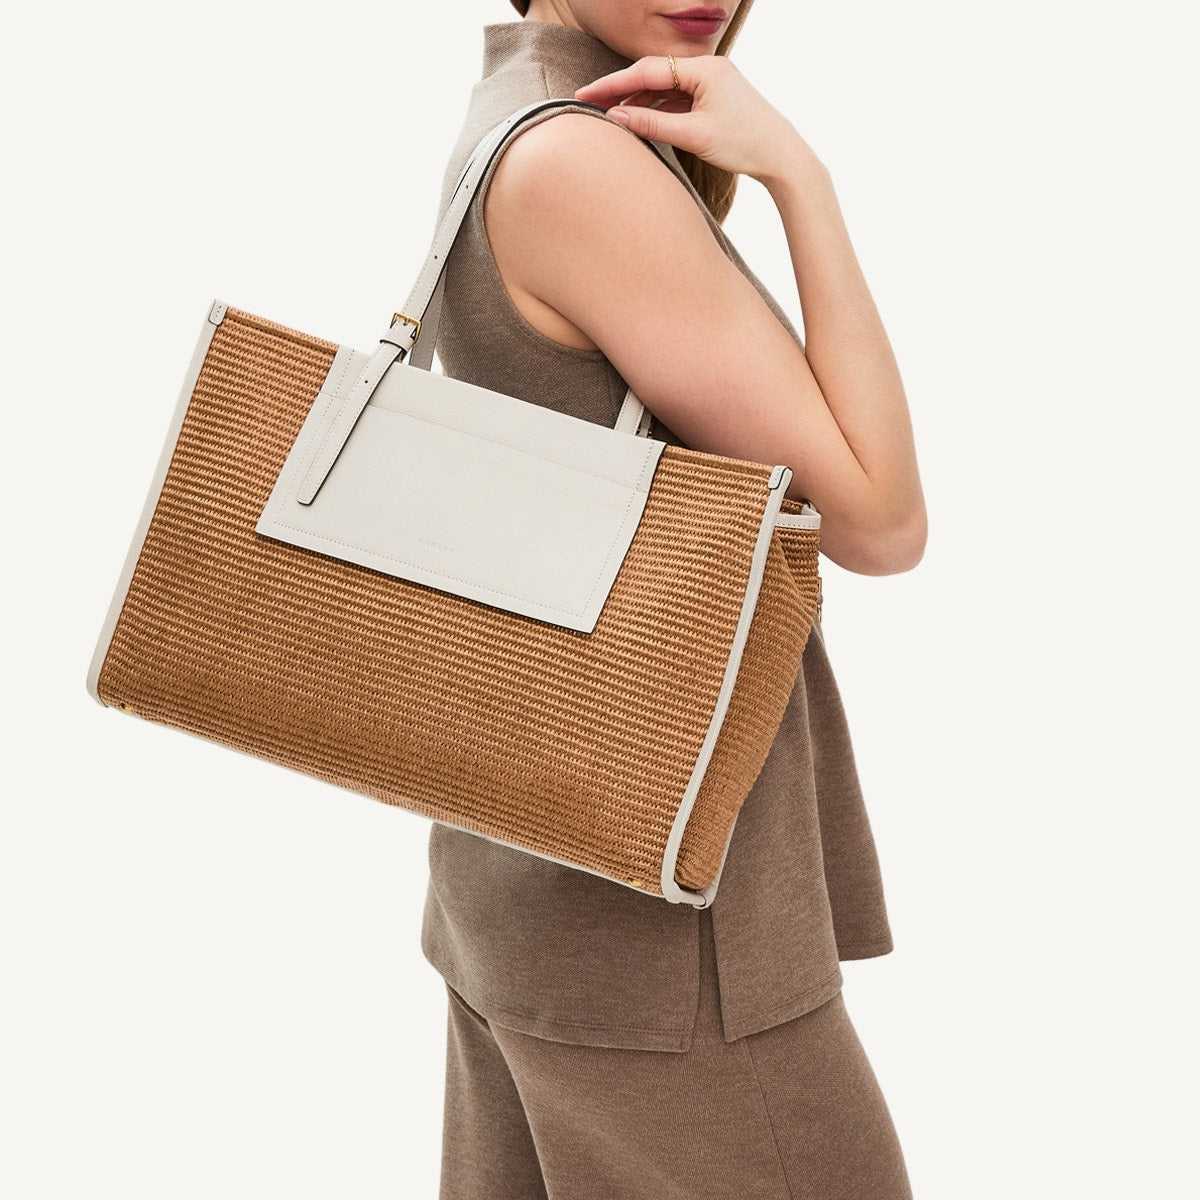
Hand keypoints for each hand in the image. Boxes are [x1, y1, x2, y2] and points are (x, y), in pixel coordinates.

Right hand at [573, 53, 820, 186]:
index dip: (613, 84)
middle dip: (621, 89)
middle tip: (590, 104)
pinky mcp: (714, 98)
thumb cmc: (745, 145)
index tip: (586, 95)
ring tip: (609, 116)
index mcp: (705, 69)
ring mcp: (712, 82)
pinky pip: (678, 98)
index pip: (647, 71)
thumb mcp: (693, 136)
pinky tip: (638, 120)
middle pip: (654, 74)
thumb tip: (616, 118)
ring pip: (664, 87)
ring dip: (637, 100)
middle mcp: (709, 68)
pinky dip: (657, 109)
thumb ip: (652, 125)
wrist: (783, 157)